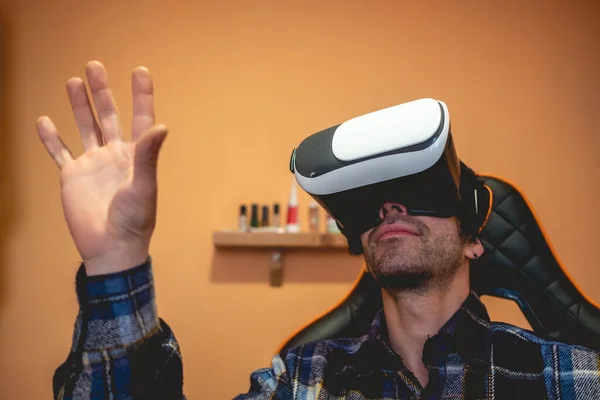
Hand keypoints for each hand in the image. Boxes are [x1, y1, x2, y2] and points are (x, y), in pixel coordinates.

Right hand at [36, 61, 167, 275]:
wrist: (111, 247)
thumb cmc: (134, 220)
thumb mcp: (144, 187)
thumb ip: (148, 156)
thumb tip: (162, 126)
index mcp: (136, 156)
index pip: (140, 118)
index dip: (141, 95)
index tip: (140, 71)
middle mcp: (114, 155)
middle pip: (108, 116)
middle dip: (102, 92)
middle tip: (94, 66)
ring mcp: (93, 164)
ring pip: (85, 128)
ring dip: (79, 106)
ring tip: (73, 81)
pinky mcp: (73, 177)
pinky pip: (60, 153)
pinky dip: (52, 138)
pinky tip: (44, 121)